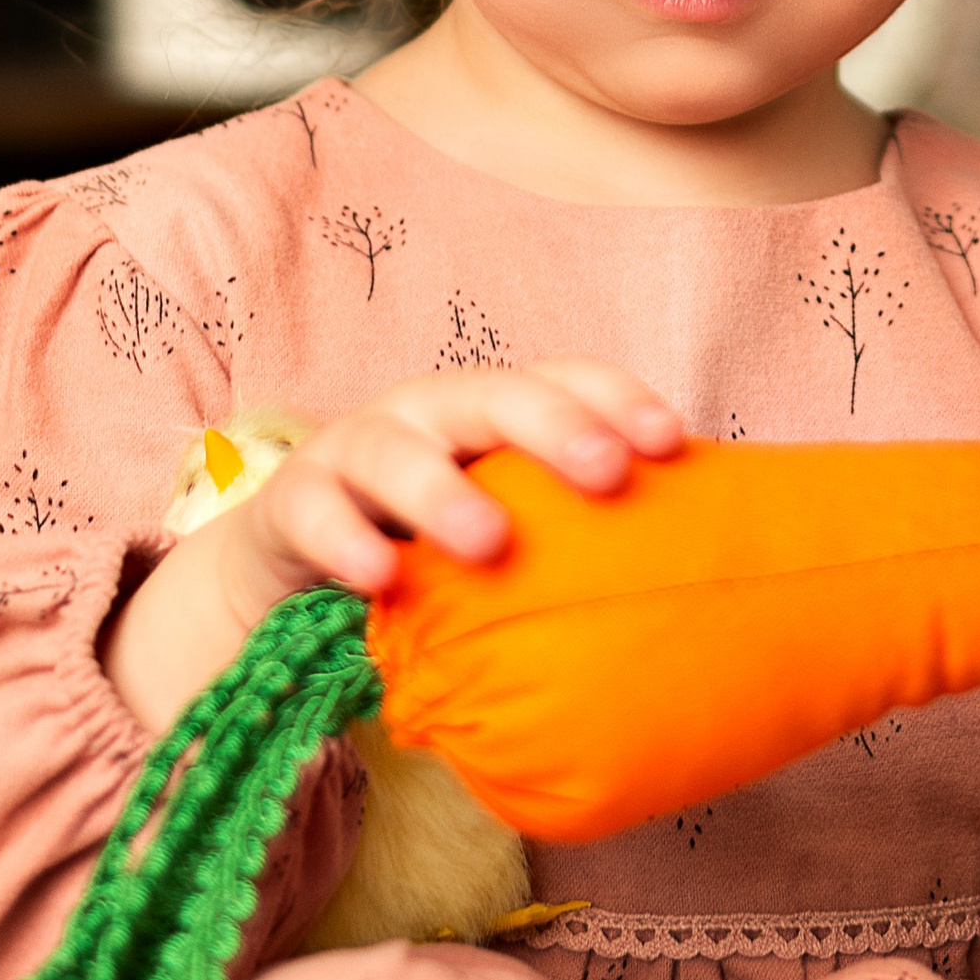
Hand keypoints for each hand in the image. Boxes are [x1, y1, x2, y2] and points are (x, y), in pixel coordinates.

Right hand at [102, 361, 682, 735]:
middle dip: (553, 427)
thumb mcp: (502, 539)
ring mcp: (355, 451)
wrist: (291, 574)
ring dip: (444, 491)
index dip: (616, 401)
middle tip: (606, 473)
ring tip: (489, 542)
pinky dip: (347, 541)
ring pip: (397, 450)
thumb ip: (568, 546)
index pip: (561, 383)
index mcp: (491, 416)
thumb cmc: (428, 554)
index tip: (672, 443)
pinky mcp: (290, 504)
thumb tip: (689, 597)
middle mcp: (428, 415)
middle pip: (493, 398)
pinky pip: (317, 514)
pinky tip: (381, 578)